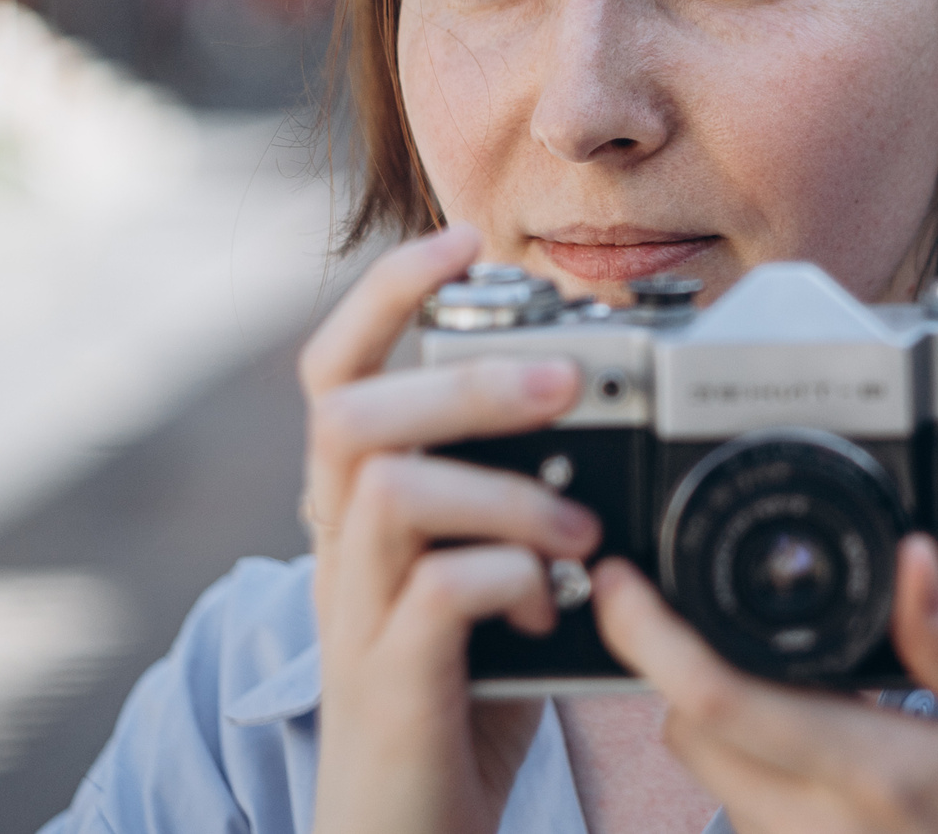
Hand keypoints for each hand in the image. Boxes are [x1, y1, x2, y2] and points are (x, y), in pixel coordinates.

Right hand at [299, 227, 602, 833]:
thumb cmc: (459, 696)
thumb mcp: (483, 570)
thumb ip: (515, 496)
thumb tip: (606, 416)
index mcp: (359, 506)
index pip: (330, 367)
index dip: (385, 292)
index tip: (462, 241)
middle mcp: (339, 548)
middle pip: (349, 412)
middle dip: (462, 377)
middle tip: (568, 379)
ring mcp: (355, 615)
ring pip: (386, 491)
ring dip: (502, 488)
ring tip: (582, 529)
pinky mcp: (389, 684)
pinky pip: (432, 597)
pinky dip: (506, 579)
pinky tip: (553, 602)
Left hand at [592, 535, 937, 833]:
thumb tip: (913, 558)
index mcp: (880, 774)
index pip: (720, 699)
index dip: (649, 635)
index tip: (621, 581)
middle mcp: (826, 832)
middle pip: (690, 733)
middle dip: (688, 666)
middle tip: (735, 615)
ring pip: (714, 777)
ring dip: (729, 720)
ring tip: (822, 685)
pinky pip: (753, 817)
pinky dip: (763, 768)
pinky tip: (837, 743)